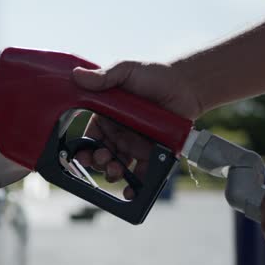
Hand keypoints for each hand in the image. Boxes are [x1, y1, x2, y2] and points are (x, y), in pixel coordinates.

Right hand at [71, 61, 201, 197]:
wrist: (187, 85)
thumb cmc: (155, 75)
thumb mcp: (126, 71)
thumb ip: (103, 77)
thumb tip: (77, 76)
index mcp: (107, 116)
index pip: (90, 137)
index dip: (84, 147)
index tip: (82, 154)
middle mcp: (119, 134)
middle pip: (102, 155)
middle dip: (98, 162)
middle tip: (103, 160)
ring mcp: (135, 145)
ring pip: (118, 166)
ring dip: (112, 173)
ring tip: (116, 171)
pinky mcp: (153, 154)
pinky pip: (142, 174)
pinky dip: (135, 187)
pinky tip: (130, 193)